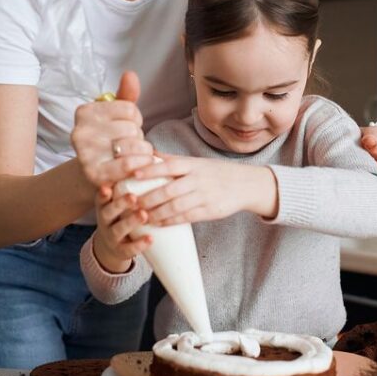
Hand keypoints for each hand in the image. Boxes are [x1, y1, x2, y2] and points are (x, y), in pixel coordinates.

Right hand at [71, 71, 154, 187]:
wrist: (94, 174)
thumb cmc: (109, 140)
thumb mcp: (116, 115)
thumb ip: (126, 94)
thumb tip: (130, 74)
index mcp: (85, 112)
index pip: (130, 109)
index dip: (136, 120)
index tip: (127, 127)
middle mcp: (80, 131)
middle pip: (132, 128)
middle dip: (138, 138)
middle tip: (130, 145)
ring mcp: (85, 154)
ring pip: (133, 146)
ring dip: (142, 153)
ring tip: (134, 155)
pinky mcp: (94, 174)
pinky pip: (128, 165)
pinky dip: (140, 165)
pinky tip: (139, 166)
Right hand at [92, 185, 153, 272]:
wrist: (113, 246)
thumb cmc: (121, 215)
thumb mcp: (118, 200)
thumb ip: (129, 183)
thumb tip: (153, 154)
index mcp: (105, 205)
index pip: (101, 197)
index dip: (103, 193)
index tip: (108, 187)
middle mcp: (105, 220)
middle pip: (108, 212)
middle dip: (120, 204)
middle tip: (133, 197)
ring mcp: (112, 237)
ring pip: (118, 230)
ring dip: (131, 221)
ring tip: (144, 214)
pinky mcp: (121, 251)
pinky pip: (129, 249)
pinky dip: (139, 244)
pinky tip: (151, 239)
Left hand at [120, 154, 278, 224]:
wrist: (245, 184)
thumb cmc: (215, 172)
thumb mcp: (196, 162)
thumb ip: (172, 160)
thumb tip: (148, 151)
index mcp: (192, 165)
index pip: (168, 166)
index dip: (150, 170)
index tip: (133, 174)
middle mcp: (197, 179)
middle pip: (169, 189)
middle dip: (148, 198)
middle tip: (131, 203)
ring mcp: (204, 196)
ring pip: (176, 206)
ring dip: (156, 213)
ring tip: (141, 216)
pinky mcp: (209, 211)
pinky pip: (186, 217)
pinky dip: (170, 221)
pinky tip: (158, 224)